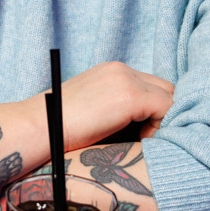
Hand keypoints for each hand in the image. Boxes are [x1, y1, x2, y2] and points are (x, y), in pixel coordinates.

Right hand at [51, 61, 173, 148]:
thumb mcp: (93, 109)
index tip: (139, 132)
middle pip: (165, 88)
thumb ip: (117, 108)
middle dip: (162, 114)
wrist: (40, 127)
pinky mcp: (131, 96)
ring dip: (162, 120)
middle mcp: (121, 69)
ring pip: (169, 98)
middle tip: (144, 137)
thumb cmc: (59, 128)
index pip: (151, 85)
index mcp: (112, 71)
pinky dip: (159, 128)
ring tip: (141, 140)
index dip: (153, 110)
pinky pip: (167, 109)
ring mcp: (126, 80)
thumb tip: (143, 126)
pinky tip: (139, 141)